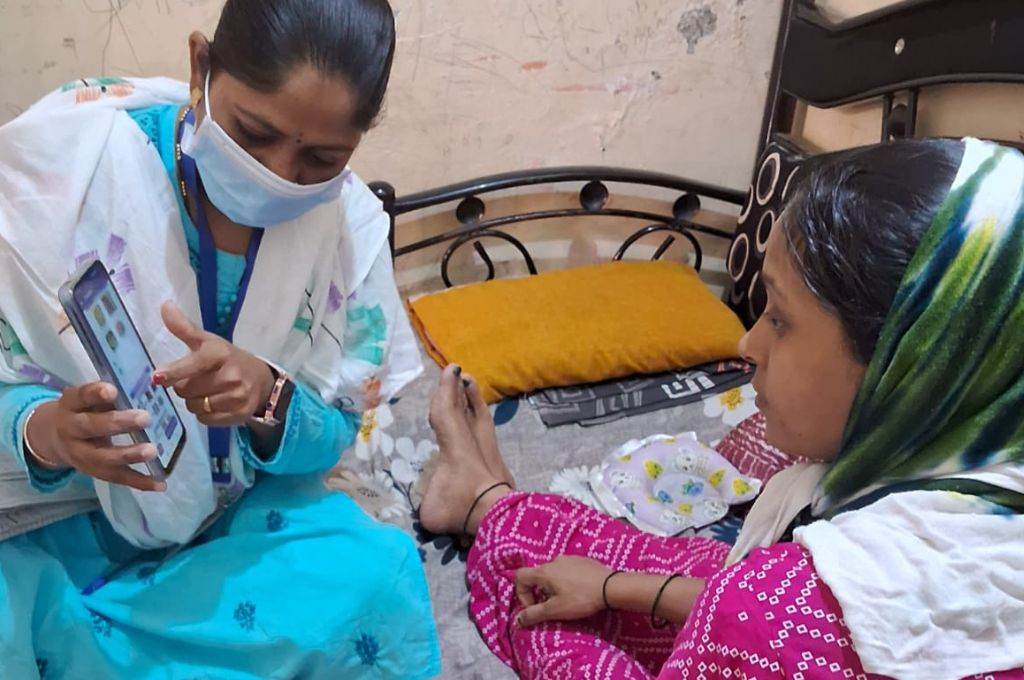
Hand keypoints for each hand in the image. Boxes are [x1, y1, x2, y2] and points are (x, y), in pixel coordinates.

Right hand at [27, 382, 165, 491]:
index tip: (112, 390)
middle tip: (145, 418)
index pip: (80, 396)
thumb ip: (109, 394)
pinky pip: (117, 477)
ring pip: (103, 457)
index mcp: (70, 405)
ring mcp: (81, 455)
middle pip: (91, 427)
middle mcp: (71, 430)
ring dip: (129, 455)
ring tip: (151, 451)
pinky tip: (160, 483)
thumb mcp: (88, 398)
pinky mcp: (95, 472)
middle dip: (118, 424)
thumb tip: (149, 385)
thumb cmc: (83, 410)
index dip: (95, 393)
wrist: (53, 437)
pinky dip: (140, 482)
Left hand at [155, 302, 274, 426]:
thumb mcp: (208, 342)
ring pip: (194, 406)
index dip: (173, 372)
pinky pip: (206, 420)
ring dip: (194, 401)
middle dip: (184, 387)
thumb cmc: (227, 359)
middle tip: (196, 380)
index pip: (192, 364)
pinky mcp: (240, 413)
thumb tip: (164, 305)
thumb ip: (184, 327)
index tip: (157, 377)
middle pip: (186, 390)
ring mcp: (237, 395)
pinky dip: (205, 414)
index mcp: (220, 353)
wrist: (262, 380)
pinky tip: (215, 404)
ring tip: (206, 392)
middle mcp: (231, 374)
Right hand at [514, 556, 610, 627]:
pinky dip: (566, 580)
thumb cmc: (581, 599)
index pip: (520, 577)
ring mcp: (569, 558)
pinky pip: (567, 569)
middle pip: (537, 575)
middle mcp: (554, 561)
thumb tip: (518, 619)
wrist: (611, 587)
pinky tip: (579, 591)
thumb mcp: (555, 610)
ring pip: (553, 572)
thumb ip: (534, 614)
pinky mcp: (582, 560)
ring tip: (567, 600)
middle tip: (551, 606)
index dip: (522, 594)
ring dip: (553, 586)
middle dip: (539, 592)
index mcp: (544, 571)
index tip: (535, 607)